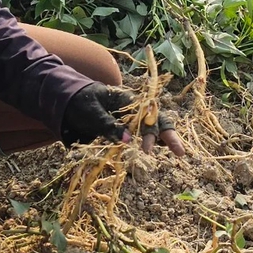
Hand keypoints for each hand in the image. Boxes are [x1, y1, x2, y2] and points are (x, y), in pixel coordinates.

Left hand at [61, 84, 186, 155]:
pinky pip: (145, 133)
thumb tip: (128, 141)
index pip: (145, 117)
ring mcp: (133, 118)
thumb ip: (108, 125)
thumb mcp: (91, 112)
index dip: (149, 134)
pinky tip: (163, 149)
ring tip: (179, 152)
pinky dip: (155, 140)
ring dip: (166, 138)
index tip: (146, 150)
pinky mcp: (128, 127)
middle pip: (158, 120)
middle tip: (180, 153)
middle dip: (169, 135)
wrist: (71, 100)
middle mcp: (135, 109)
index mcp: (128, 101)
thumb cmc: (81, 102)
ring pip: (156, 126)